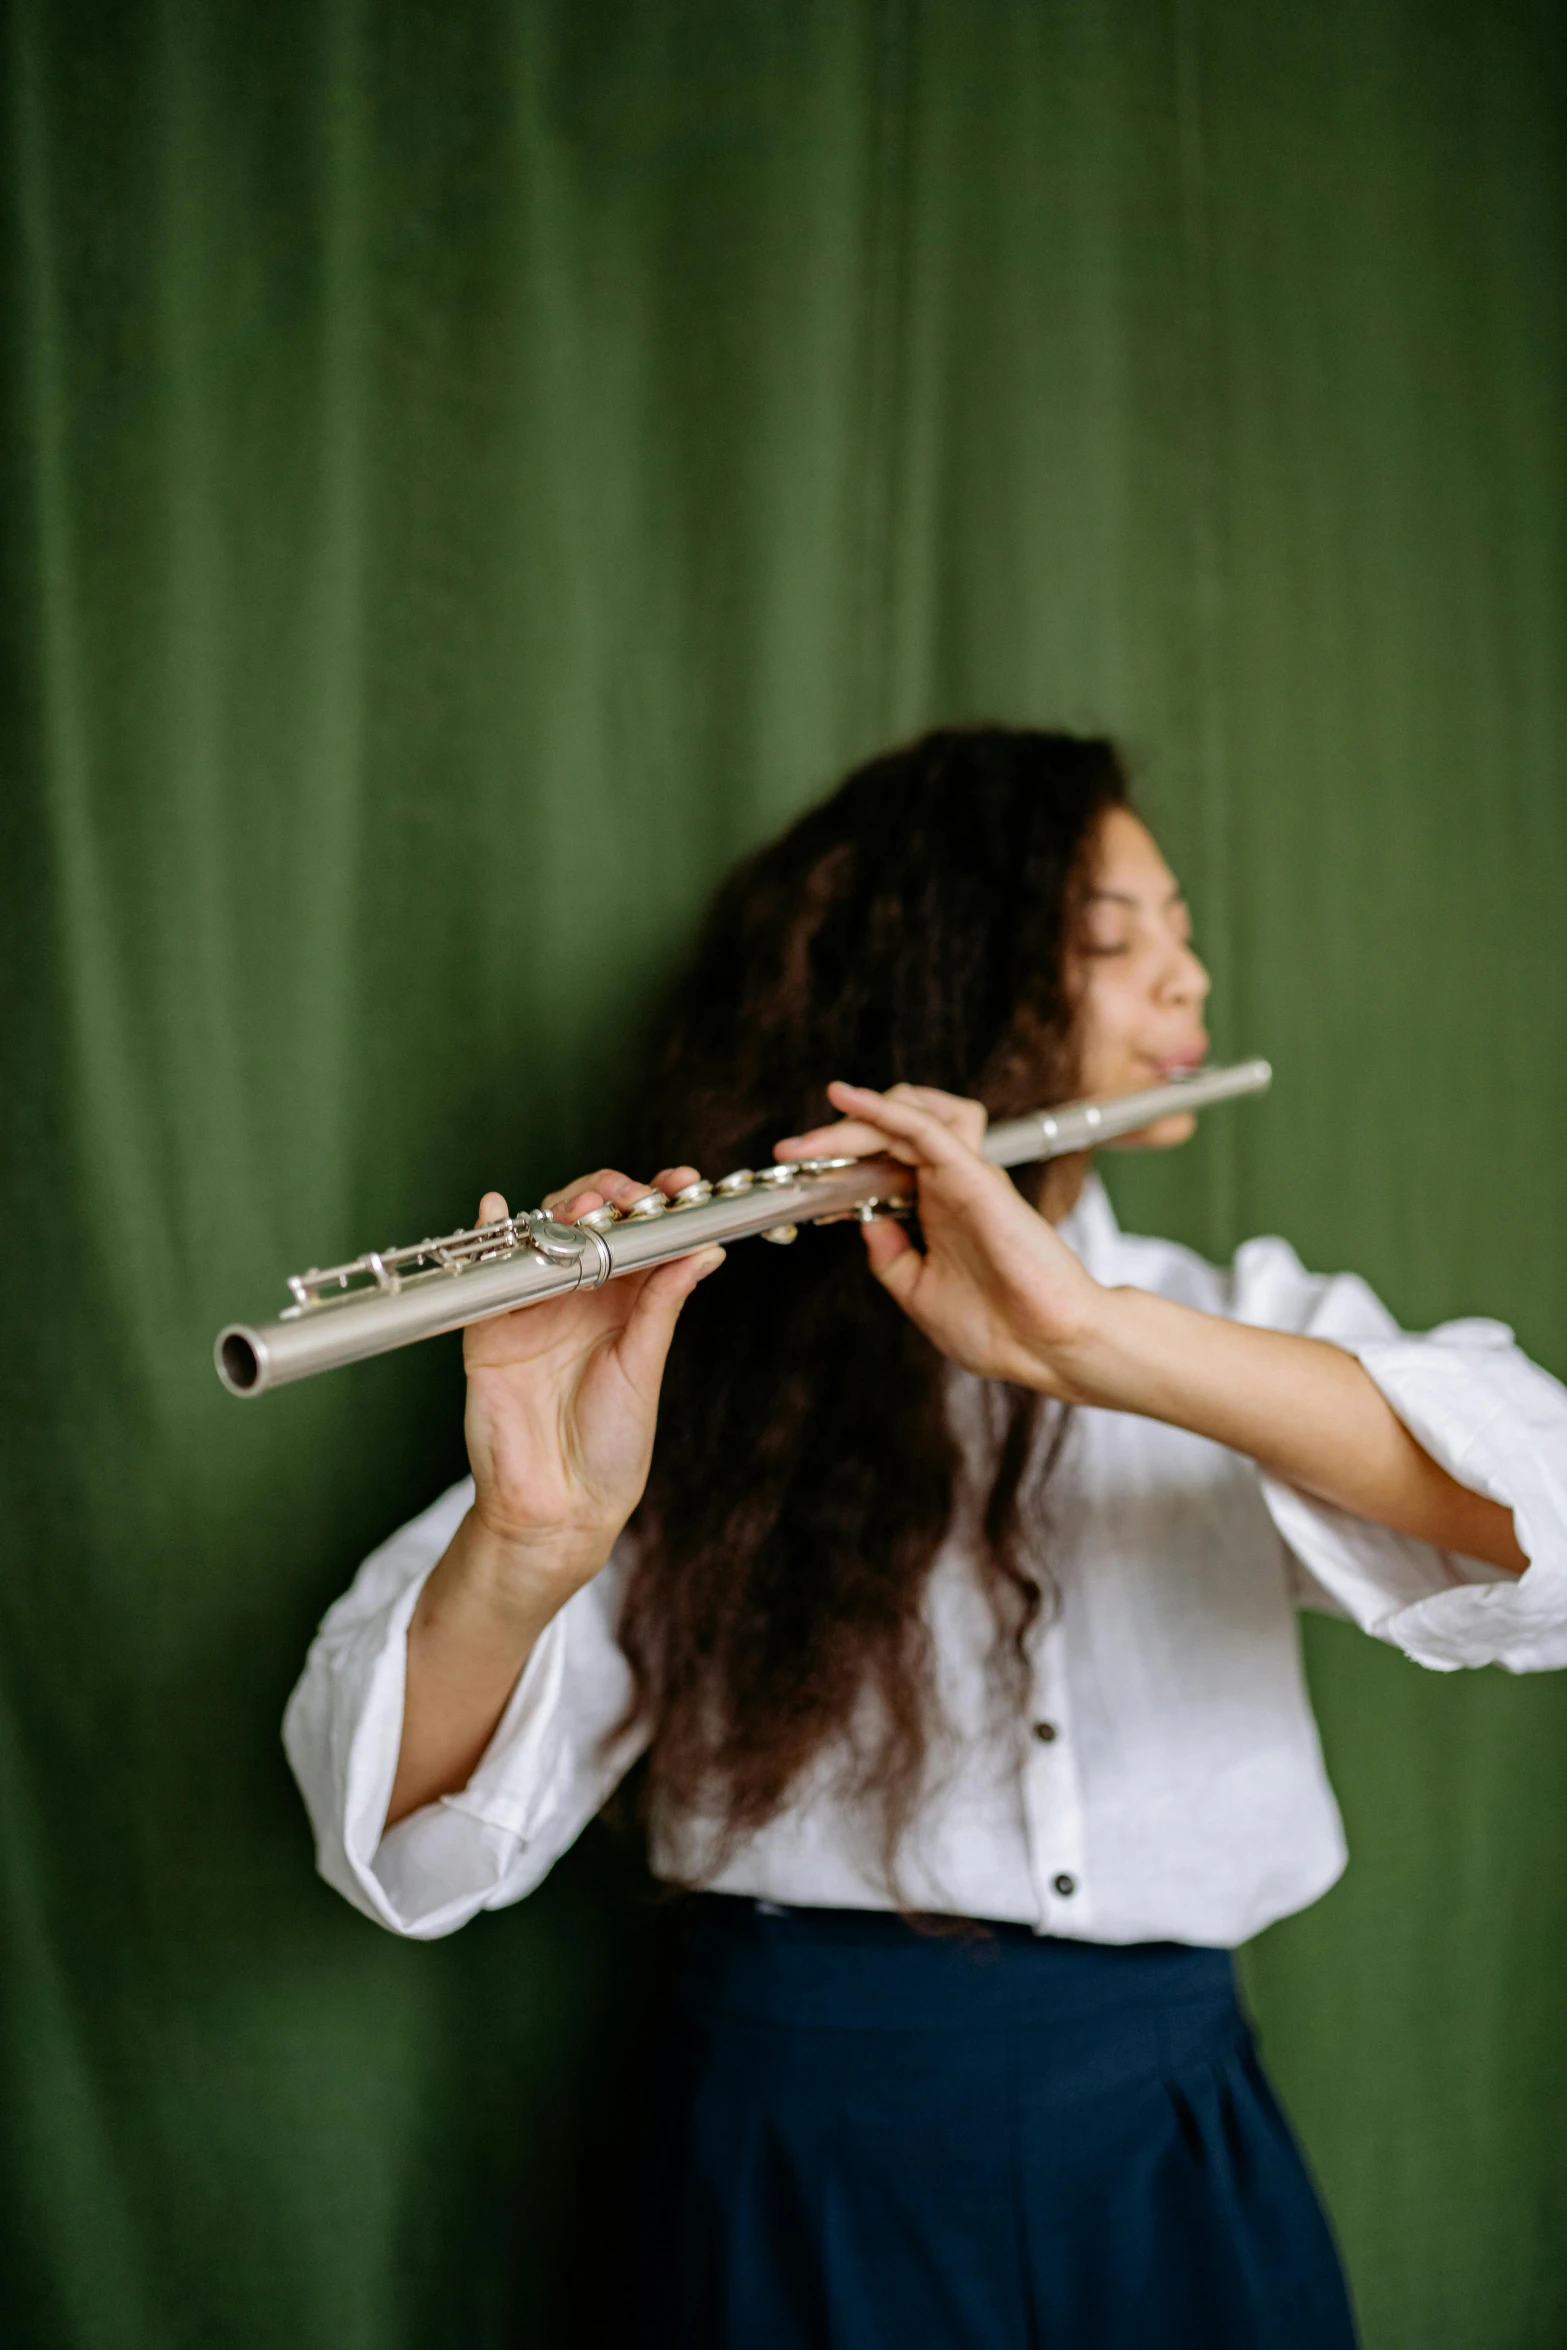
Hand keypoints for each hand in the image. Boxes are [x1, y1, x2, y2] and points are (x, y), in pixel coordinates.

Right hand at [458, 1163, 722, 1604]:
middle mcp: (578, 1295)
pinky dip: (488, 1233)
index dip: (658, 1202)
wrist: (558, 1507)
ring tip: (583, 1207)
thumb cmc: (611, 1447)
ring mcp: (532, 1305)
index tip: (682, 1185)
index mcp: (625, 1303)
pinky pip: (486, 1271)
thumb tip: (706, 1249)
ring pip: (541, 1233)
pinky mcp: (488, 1325)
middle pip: (587, 1219)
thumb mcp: (644, 1368)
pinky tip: (498, 1211)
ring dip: (560, 1207)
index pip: (639, 1233)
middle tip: (629, 1198)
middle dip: (608, 1194)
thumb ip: (662, 1305)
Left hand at [776, 1084, 1104, 1396]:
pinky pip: (925, 1128)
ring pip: (907, 1114)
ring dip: (856, 1119)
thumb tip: (860, 1218)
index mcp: (936, 1209)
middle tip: (787, 1154)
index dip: (836, 1165)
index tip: (795, 1182)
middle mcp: (949, 1184)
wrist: (1046, 1347)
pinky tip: (848, 1101)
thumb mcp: (919, 1291)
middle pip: (885, 1135)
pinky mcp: (974, 1176)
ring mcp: (962, 1176)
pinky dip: (885, 1110)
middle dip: (831, 1139)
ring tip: (814, 1140)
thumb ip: (890, 1255)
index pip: (881, 1163)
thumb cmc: (997, 1328)